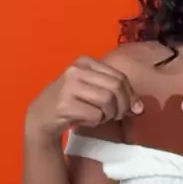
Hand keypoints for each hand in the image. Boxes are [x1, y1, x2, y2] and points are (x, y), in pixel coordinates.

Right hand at [25, 56, 143, 143]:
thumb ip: (116, 93)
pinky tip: (87, 120)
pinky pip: (96, 115)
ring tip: (100, 117)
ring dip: (109, 114)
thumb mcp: (93, 90)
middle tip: (117, 116)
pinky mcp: (64, 104)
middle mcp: (76, 70)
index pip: (120, 77)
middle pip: (115, 88)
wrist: (41, 116)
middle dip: (122, 106)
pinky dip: (97, 121)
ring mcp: (68, 86)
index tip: (132, 108)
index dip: (130, 95)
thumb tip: (140, 108)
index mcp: (85, 61)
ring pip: (107, 101)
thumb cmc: (72, 102)